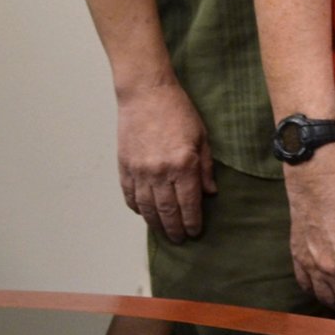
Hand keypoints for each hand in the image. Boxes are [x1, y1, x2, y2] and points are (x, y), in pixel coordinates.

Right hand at [115, 80, 213, 241]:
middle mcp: (160, 172)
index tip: (195, 232)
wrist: (146, 95)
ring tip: (163, 233)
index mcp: (183, 164)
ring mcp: (139, 171)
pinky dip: (137, 208)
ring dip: (155, 223)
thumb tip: (210, 193)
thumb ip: (205, 167)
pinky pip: (130, 195)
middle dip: (174, 228)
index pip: (189, 202)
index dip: (192, 220)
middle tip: (179, 239)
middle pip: (166, 210)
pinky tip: (144, 214)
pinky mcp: (124, 167)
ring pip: (146, 207)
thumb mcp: (202, 137)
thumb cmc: (179, 112)